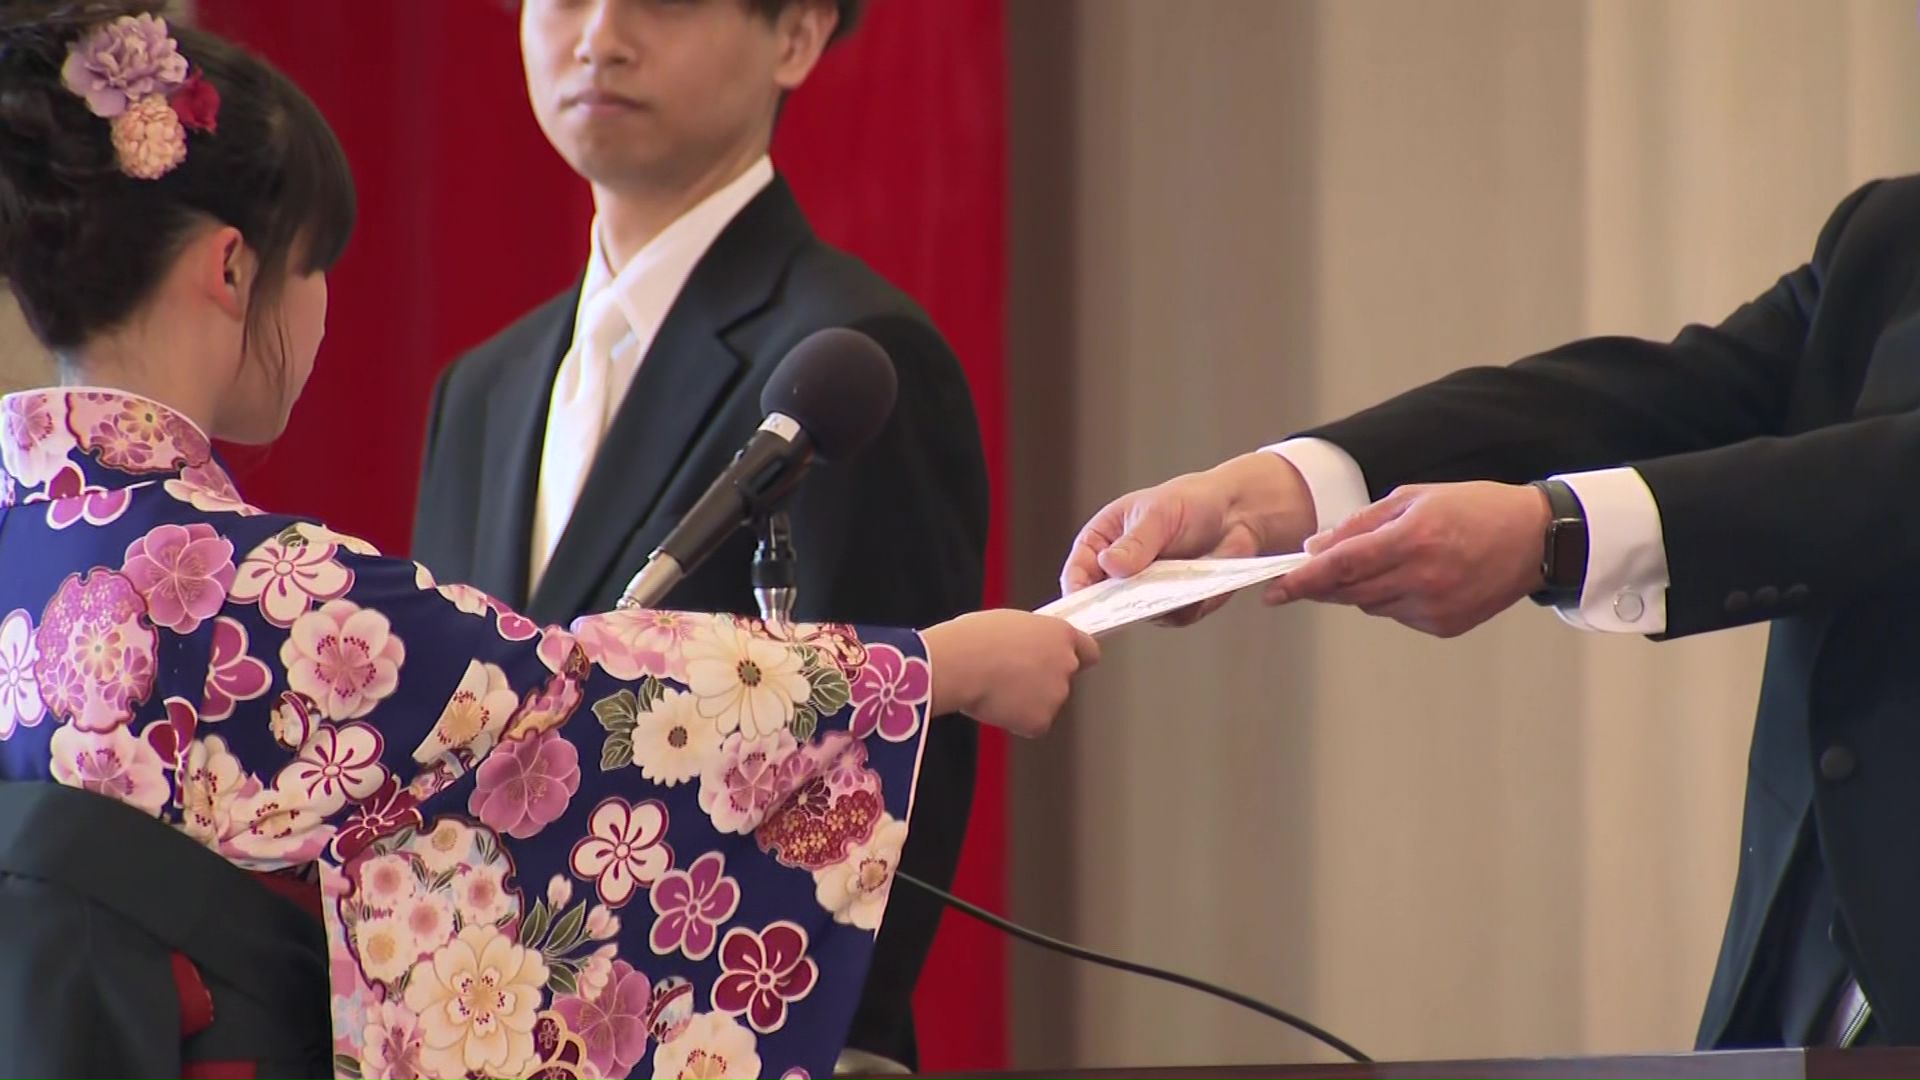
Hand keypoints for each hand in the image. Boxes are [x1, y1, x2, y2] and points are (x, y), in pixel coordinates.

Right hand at [922, 611, 1100, 736]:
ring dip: (1028, 701)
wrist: (960, 664)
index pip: (1088, 650)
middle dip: (1044, 681)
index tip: (1060, 662)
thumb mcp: (1010, 622)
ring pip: (1046, 703)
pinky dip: (1015, 721)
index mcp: (1060, 634)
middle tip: (1012, 677)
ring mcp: (1056, 695)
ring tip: (996, 689)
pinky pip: (1031, 725)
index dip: (1074, 657)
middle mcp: (1066, 664)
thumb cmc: (974, 639)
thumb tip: (1028, 647)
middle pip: (1063, 679)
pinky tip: (995, 705)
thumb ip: (1032, 636)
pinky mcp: (1041, 721)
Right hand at [1059, 452, 1317, 625]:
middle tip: (1126, 604)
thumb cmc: (1189, 501)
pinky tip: (1200, 588)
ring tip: (1173, 585)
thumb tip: (1108, 565)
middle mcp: (1120, 572)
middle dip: (1113, 607)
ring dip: (1155, 605)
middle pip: (1103, 602)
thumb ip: (1135, 542)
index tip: (1084, 602)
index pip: (1078, 570)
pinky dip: (1187, 606)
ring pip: (1139, 614)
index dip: (1077, 588)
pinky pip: (1175, 617)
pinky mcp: (1175, 605)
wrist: (1235, 512)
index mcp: (1103, 541)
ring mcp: (1147, 591)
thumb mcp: (1158, 513)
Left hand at [1264, 481, 1548, 636]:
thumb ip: (1361, 523)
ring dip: (1359, 589)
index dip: (1303, 580)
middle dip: (1323, 585)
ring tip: (1383, 562)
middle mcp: (1423, 578)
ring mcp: (1435, 607)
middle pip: (1350, 591)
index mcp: (1412, 539)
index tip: (1274, 591)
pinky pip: (1397, 615)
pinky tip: (1413, 578)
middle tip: (1305, 576)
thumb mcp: (1414, 497)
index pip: (1342, 566)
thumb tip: (1316, 548)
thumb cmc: (1472, 507)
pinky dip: (1390, 599)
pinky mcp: (1444, 626)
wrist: (1533, 539)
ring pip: (1370, 606)